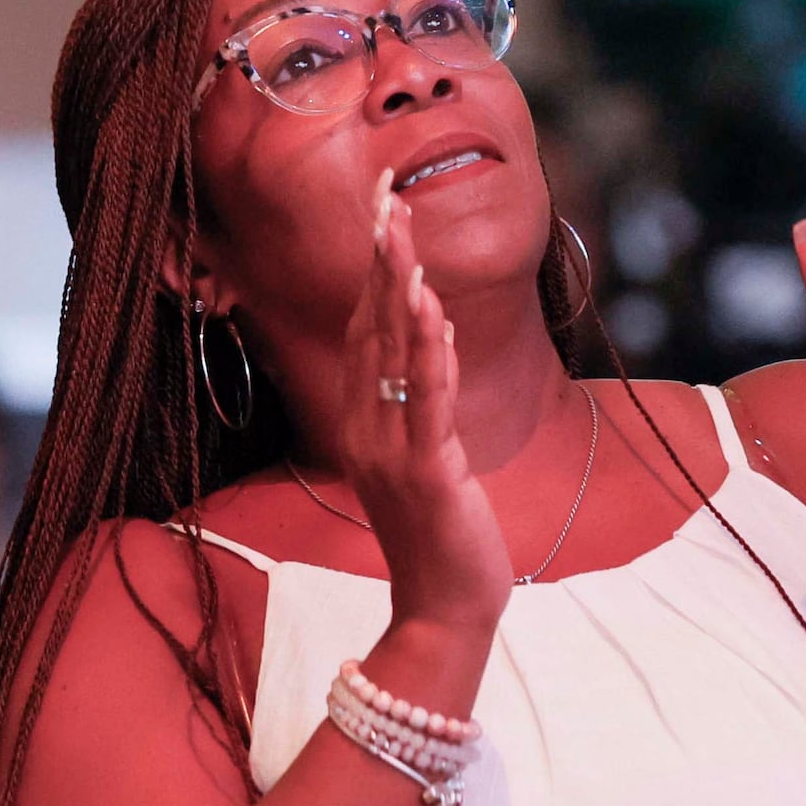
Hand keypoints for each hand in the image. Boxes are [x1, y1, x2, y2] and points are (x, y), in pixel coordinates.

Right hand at [314, 180, 510, 645]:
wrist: (444, 609)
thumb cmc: (441, 537)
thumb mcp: (425, 459)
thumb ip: (422, 400)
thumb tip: (437, 334)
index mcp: (361, 425)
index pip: (364, 334)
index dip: (372, 272)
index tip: (382, 215)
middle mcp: (363, 430)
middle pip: (370, 329)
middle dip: (380, 259)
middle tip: (385, 196)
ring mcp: (388, 451)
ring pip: (391, 354)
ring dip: (397, 286)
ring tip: (400, 227)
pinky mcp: (424, 470)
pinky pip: (426, 399)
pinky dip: (427, 348)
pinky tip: (429, 304)